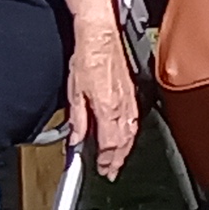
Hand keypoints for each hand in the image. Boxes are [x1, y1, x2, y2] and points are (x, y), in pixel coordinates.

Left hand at [61, 0, 138, 176]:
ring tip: (119, 158)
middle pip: (124, 142)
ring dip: (126, 148)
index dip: (106, 160)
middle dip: (118, 159)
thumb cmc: (88, 59)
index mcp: (108, 109)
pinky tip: (127, 134)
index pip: (110, 144)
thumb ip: (78, 120)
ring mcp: (130, 100)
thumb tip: (77, 139)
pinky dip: (131, 132)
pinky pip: (134, 119)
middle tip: (111, 171)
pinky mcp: (132, 92)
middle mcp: (122, 107)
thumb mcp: (75, 93)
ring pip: (132, 132)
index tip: (102, 169)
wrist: (101, 38)